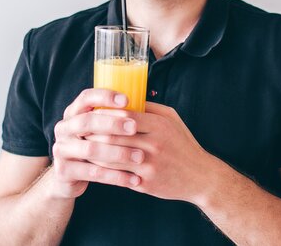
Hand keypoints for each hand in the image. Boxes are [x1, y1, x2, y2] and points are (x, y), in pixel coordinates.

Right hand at [48, 88, 144, 198]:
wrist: (70, 177)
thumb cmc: (93, 147)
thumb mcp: (98, 130)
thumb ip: (112, 117)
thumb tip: (142, 105)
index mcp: (73, 113)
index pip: (86, 98)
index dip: (105, 96)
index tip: (127, 100)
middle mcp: (63, 128)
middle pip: (87, 122)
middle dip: (112, 124)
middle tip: (134, 127)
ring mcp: (61, 150)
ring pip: (91, 149)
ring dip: (118, 153)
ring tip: (140, 157)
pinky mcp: (64, 171)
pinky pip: (94, 173)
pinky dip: (116, 176)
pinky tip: (134, 179)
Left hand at [86, 102, 216, 202]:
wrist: (200, 177)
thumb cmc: (183, 144)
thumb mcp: (172, 119)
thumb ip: (149, 107)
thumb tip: (124, 97)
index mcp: (159, 125)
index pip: (123, 115)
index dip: (103, 114)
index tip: (90, 114)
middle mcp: (154, 144)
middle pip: (113, 136)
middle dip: (93, 133)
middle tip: (80, 130)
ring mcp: (149, 165)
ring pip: (112, 157)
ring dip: (94, 152)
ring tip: (83, 147)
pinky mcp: (146, 183)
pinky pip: (118, 175)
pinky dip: (104, 170)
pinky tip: (95, 165)